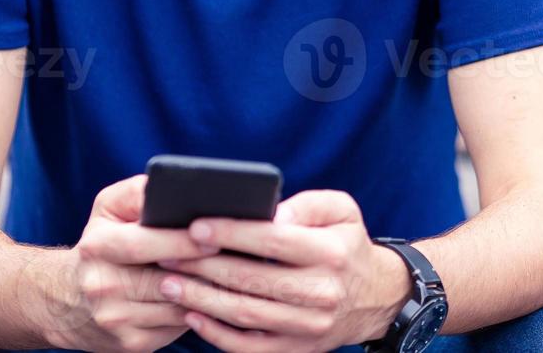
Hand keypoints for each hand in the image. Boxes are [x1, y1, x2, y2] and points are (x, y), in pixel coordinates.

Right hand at [30, 173, 222, 352]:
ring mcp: (116, 319)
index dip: (183, 243)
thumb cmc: (102, 243)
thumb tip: (174, 187)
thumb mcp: (109, 208)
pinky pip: (177, 328)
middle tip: (240, 259)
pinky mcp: (131, 344)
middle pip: (167, 280)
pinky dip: (198, 313)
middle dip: (206, 270)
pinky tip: (214, 299)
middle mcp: (103, 286)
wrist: (67, 301)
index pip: (144, 244)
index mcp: (98, 246)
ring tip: (235, 278)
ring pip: (178, 307)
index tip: (216, 238)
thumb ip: (139, 192)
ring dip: (209, 294)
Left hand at [154, 189, 411, 351]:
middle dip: (204, 265)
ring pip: (244, 314)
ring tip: (169, 282)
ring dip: (201, 298)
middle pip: (251, 279)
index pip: (273, 240)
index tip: (195, 226)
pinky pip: (248, 347)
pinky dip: (215, 333)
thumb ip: (307, 204)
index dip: (231, 232)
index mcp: (331, 252)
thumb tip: (271, 212)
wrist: (374, 297)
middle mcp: (321, 292)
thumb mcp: (342, 211)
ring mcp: (308, 327)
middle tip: (167, 253)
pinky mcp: (296, 350)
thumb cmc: (346, 245)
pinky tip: (191, 314)